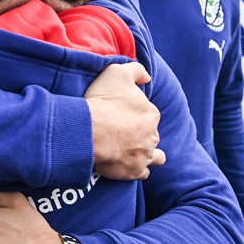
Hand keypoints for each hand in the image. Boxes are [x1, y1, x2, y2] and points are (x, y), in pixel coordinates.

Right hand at [85, 62, 164, 180]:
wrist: (89, 130)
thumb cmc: (102, 101)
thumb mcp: (117, 72)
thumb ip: (136, 70)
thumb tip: (147, 78)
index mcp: (151, 114)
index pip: (148, 115)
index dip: (134, 115)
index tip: (119, 115)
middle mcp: (152, 136)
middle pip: (150, 135)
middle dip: (140, 134)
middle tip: (121, 133)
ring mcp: (145, 155)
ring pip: (155, 157)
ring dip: (147, 154)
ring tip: (132, 152)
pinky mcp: (134, 171)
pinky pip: (143, 173)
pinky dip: (137, 170)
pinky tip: (128, 165)